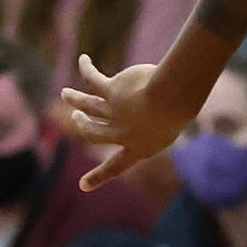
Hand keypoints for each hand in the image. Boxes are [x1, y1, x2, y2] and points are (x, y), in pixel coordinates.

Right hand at [65, 56, 191, 188]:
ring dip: (75, 100)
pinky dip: (87, 69)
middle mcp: (122, 134)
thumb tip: (151, 107)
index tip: (82, 186)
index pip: (117, 166)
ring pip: (88, 106)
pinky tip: (85, 60)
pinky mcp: (111, 92)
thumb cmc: (180, 109)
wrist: (175, 99)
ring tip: (66, 94)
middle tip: (76, 117)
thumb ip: (157, 120)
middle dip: (83, 125)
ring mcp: (114, 113)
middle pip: (94, 133)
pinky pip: (92, 80)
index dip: (99, 176)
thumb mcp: (172, 121)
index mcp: (139, 148)